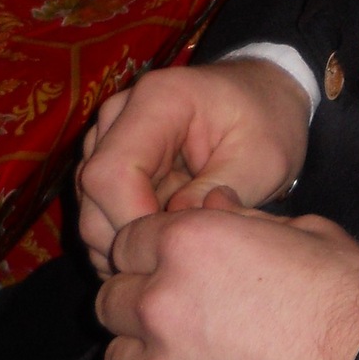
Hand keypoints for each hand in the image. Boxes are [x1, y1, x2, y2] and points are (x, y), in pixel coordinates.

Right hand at [77, 58, 310, 276]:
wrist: (263, 98)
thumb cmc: (268, 123)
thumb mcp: (262, 159)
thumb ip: (217, 191)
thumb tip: (171, 229)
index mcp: (158, 100)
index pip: (112, 173)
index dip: (131, 221)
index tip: (168, 250)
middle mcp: (119, 113)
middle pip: (93, 195)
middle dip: (129, 238)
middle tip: (179, 261)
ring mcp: (108, 137)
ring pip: (90, 208)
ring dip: (127, 240)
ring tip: (177, 251)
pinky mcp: (110, 160)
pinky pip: (99, 210)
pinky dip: (126, 235)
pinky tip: (164, 244)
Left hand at [96, 194, 358, 359]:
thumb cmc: (353, 300)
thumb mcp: (308, 233)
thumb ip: (245, 220)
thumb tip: (214, 205)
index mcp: (189, 244)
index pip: (127, 242)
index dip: (151, 253)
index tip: (175, 267)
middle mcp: (160, 305)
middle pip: (110, 302)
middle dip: (138, 303)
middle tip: (184, 314)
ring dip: (147, 358)